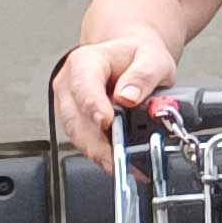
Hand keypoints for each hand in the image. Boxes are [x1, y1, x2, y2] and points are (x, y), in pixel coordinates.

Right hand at [52, 31, 177, 164]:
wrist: (130, 57)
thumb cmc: (137, 56)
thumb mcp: (152, 58)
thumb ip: (144, 75)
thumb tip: (129, 97)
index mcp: (85, 61)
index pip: (83, 85)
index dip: (92, 105)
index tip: (105, 121)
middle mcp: (69, 83)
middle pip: (76, 117)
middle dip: (96, 142)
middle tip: (117, 159)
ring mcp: (69, 103)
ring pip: (76, 134)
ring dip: (97, 153)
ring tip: (121, 165)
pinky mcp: (75, 121)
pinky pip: (84, 141)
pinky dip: (100, 154)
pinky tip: (117, 162)